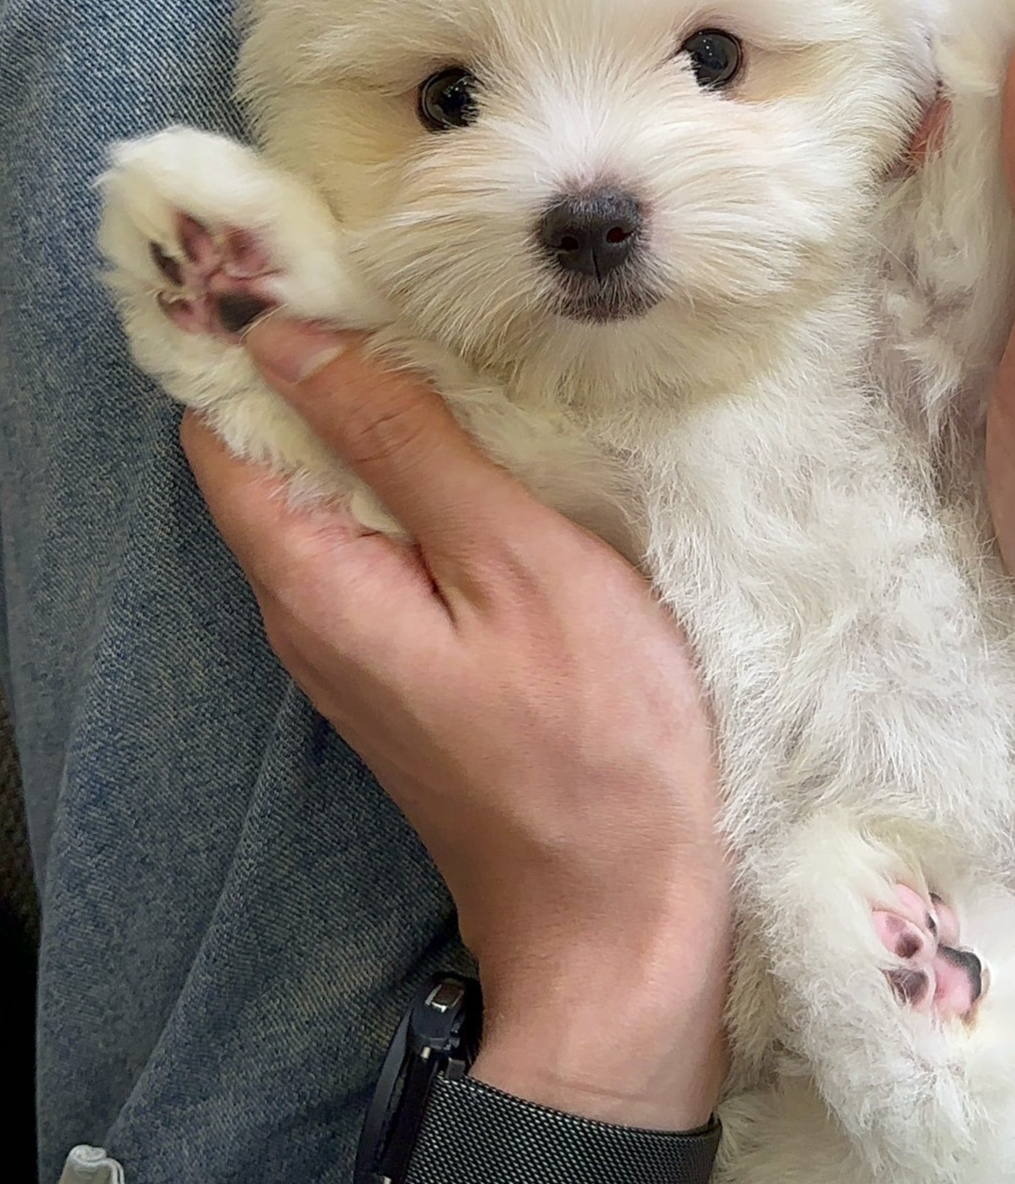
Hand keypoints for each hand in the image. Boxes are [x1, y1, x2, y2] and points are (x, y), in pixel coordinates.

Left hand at [182, 317, 729, 1128]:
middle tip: (413, 288)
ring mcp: (355, 651)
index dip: (251, 340)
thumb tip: (296, 341)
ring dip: (378, 425)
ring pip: (333, 501)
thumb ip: (408, 447)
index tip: (319, 261)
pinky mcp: (407, 672)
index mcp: (312, 581)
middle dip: (321, 368)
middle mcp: (306, 616)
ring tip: (461, 351)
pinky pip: (380, 549)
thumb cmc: (593, 743)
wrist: (623, 922)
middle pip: (274, 459)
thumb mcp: (515, 564)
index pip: (221, 429)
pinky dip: (414, 488)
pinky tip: (485, 456)